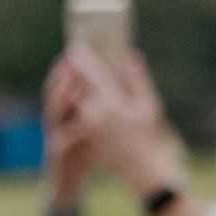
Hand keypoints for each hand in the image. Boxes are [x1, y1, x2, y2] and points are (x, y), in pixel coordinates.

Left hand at [42, 44, 174, 202]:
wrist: (139, 169)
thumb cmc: (148, 136)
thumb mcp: (148, 106)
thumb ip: (138, 80)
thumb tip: (131, 56)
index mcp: (111, 104)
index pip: (92, 75)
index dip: (83, 60)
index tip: (77, 47)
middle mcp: (93, 114)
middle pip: (74, 85)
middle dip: (71, 71)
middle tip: (69, 57)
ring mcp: (84, 127)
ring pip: (69, 100)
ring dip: (67, 85)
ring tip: (67, 73)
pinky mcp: (81, 136)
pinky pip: (71, 114)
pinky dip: (69, 101)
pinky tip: (70, 93)